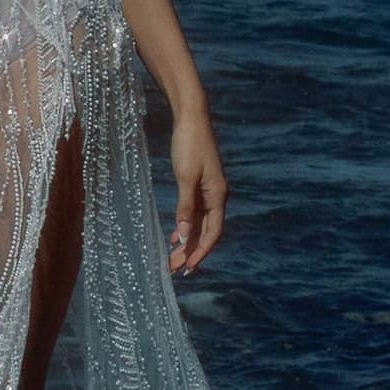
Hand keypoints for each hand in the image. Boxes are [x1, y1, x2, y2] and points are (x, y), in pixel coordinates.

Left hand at [166, 110, 226, 276]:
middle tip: (173, 269)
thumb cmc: (189, 145)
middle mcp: (217, 196)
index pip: (213, 233)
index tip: (188, 268)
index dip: (201, 252)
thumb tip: (184, 236)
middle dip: (191, 251)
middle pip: (206, 232)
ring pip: (199, 224)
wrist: (191, 119)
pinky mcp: (199, 185)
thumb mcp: (185, 178)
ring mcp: (209, 191)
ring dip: (187, 241)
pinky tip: (174, 236)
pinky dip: (185, 226)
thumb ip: (185, 208)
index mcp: (218, 196)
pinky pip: (195, 213)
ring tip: (171, 258)